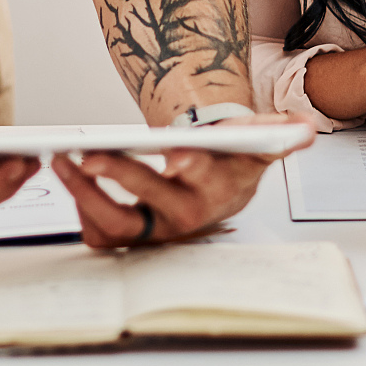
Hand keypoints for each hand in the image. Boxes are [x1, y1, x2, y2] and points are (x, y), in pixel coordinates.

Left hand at [49, 114, 315, 246]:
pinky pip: (100, 235)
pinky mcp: (134, 234)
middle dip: (116, 178)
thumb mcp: (258, 143)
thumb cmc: (231, 160)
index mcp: (213, 189)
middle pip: (146, 203)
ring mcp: (156, 228)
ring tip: (61, 162)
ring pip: (114, 225)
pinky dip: (81, 211)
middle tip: (88, 154)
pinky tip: (72, 180)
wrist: (221, 181)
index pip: (201, 179)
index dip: (190, 165)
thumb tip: (304, 130)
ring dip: (83, 196)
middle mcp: (183, 215)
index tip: (175, 153)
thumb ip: (279, 134)